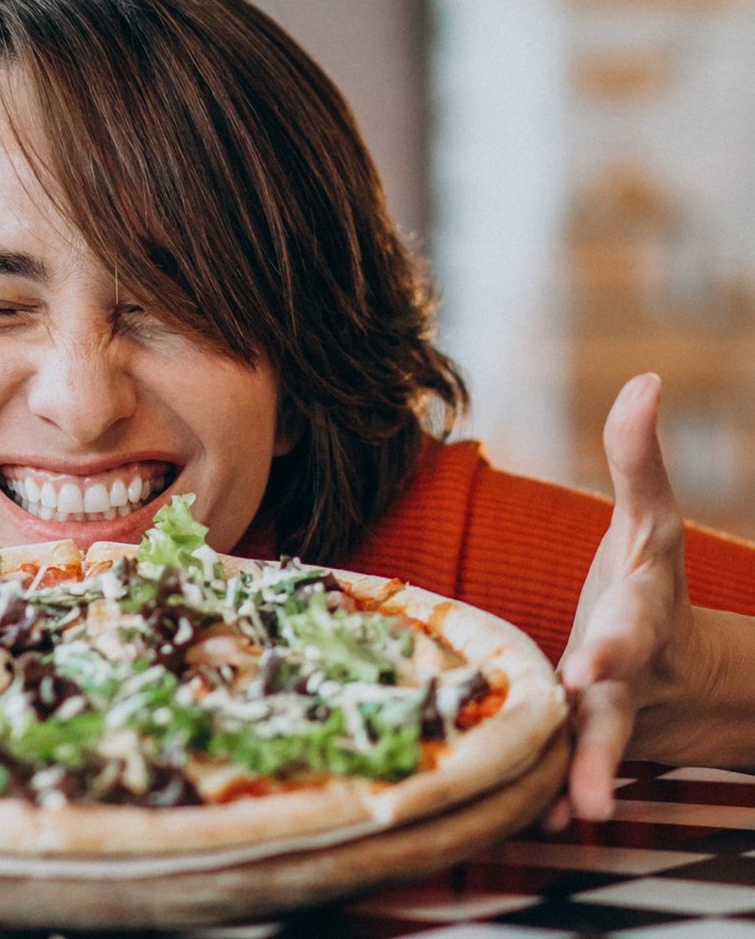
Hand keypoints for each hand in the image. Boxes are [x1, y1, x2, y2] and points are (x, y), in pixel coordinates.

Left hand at [546, 373, 695, 827]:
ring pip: (592, 757)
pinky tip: (531, 830)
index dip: (612, 644)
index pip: (627, 629)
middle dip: (598, 739)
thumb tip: (646, 378)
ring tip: (569, 820)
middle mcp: (622, 676)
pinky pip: (565, 779)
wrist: (677, 672)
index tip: (594, 659)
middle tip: (588, 780)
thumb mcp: (649, 525)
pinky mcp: (578, 747)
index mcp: (636, 619)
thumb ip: (638, 458)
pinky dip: (550, 805)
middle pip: (612, 710)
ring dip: (579, 786)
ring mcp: (604, 719)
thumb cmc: (642, 586)